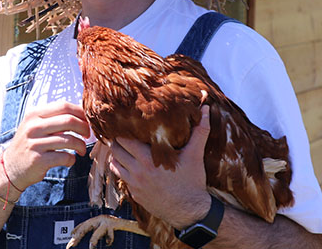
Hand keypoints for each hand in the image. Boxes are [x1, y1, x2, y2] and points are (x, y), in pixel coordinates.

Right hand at [2, 101, 90, 190]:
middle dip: (84, 127)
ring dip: (81, 145)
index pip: (63, 105)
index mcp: (34, 114)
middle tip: (87, 134)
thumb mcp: (35, 125)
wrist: (10, 168)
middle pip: (69, 120)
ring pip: (69, 140)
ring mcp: (35, 144)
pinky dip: (72, 159)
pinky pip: (64, 157)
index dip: (80, 112)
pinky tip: (70, 160)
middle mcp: (33, 127)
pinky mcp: (38, 160)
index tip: (87, 120)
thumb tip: (81, 113)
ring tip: (81, 150)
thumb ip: (53, 118)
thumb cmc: (29, 144)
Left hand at [108, 105, 211, 228]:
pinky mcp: (135, 195)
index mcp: (148, 159)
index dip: (122, 130)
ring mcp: (134, 185)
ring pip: (115, 165)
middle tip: (122, 134)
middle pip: (115, 150)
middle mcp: (137, 172)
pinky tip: (130, 164)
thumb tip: (206, 107)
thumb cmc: (193, 182)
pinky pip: (122, 178)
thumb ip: (200, 130)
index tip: (125, 123)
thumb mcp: (195, 155)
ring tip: (124, 148)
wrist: (190, 212)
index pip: (123, 140)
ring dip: (117, 156)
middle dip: (117, 141)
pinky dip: (123, 170)